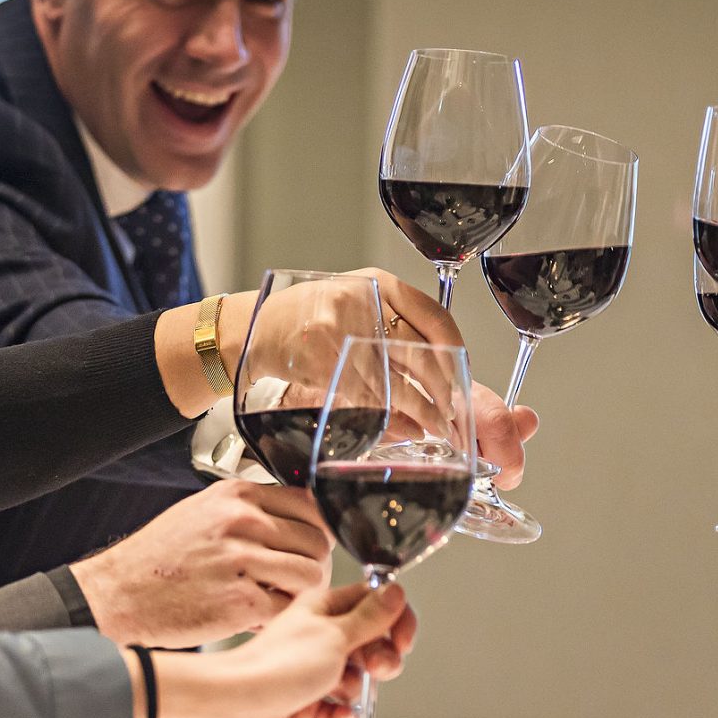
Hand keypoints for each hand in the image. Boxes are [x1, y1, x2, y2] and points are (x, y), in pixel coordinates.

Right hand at [72, 478, 331, 646]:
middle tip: (293, 583)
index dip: (317, 532)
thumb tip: (298, 520)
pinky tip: (256, 617)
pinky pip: (289, 609)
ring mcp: (241, 561)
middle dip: (313, 566)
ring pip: (312, 576)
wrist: (116, 595)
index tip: (309, 549)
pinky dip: (279, 618)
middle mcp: (241, 522)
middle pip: (318, 543)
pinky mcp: (240, 601)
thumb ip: (249, 512)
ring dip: (301, 594)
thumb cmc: (157, 560)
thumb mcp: (202, 514)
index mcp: (236, 497)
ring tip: (276, 600)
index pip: (311, 506)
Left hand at [141, 583, 417, 717]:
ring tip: (342, 693)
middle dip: (381, 659)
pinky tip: (339, 717)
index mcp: (324, 609)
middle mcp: (318, 637)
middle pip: (370, 644)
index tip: (402, 640)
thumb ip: (371, 617)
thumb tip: (396, 592)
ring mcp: (311, 671)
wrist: (235, 707)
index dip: (395, 620)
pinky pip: (336, 711)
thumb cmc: (277, 666)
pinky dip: (341, 717)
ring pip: (356, 680)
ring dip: (358, 690)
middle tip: (376, 668)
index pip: (374, 604)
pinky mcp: (304, 704)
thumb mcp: (337, 635)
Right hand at [219, 277, 538, 487]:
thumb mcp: (364, 320)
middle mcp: (363, 298)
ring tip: (437, 432)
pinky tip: (403, 430)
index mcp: (382, 285)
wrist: (250, 329)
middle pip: (422, 357)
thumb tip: (464, 395)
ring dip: (422, 416)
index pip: (438, 321)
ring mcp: (339, 326)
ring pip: (395, 384)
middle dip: (447, 397)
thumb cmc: (314, 329)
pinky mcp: (318, 355)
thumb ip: (407, 348)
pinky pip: (364, 398)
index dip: (458, 360)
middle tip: (460, 424)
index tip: (466, 387)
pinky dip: (387, 420)